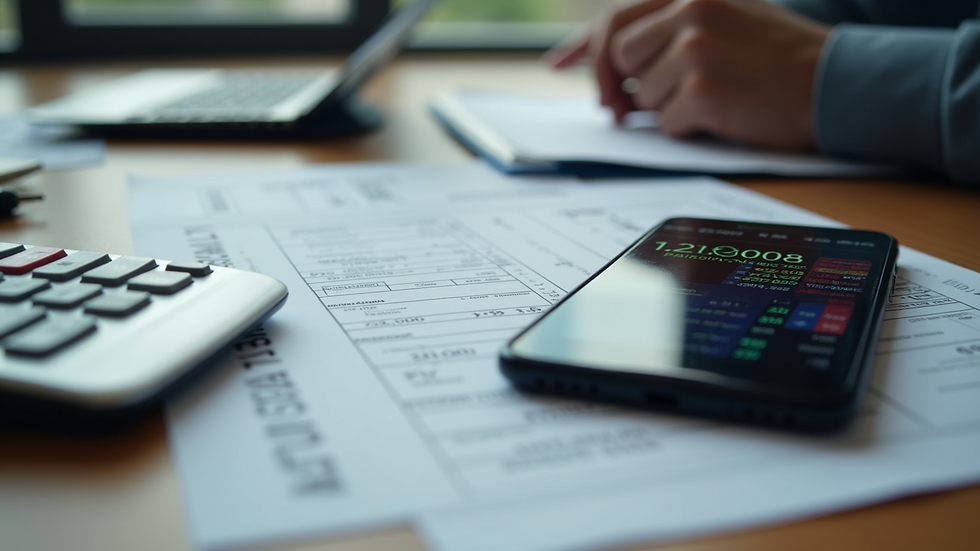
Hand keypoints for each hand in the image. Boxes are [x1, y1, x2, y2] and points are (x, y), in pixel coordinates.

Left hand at [549, 0, 830, 149]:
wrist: (834, 83)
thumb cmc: (778, 58)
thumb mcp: (724, 21)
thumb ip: (668, 33)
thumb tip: (610, 68)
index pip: (616, 17)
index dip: (584, 45)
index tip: (560, 64)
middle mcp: (689, 11)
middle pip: (620, 58)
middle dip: (623, 86)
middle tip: (628, 108)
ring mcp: (695, 50)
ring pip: (643, 95)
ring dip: (668, 107)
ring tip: (714, 97)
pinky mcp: (703, 89)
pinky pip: (668, 122)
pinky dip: (689, 128)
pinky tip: (723, 114)